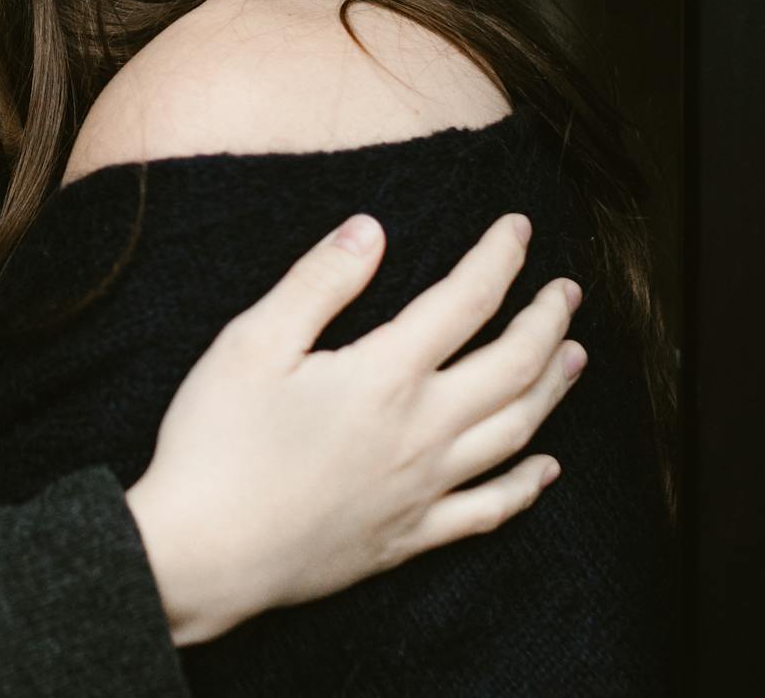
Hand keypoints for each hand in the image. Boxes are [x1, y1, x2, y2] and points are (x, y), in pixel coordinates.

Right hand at [122, 212, 582, 645]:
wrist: (206, 554)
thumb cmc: (217, 443)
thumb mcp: (251, 343)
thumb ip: (318, 282)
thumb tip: (371, 229)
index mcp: (386, 376)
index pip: (466, 301)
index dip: (499, 258)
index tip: (518, 227)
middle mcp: (421, 431)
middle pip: (512, 367)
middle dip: (546, 322)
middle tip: (567, 292)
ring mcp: (421, 489)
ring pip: (514, 432)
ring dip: (552, 389)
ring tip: (575, 358)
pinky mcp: (407, 536)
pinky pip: (487, 510)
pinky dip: (525, 487)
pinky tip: (546, 470)